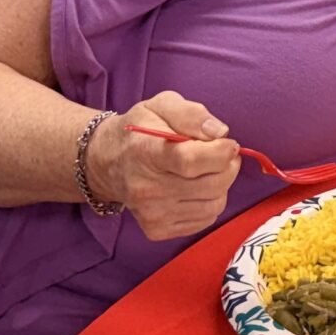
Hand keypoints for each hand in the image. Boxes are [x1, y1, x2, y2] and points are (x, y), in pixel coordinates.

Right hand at [88, 91, 240, 240]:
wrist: (106, 162)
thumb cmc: (140, 129)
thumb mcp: (161, 105)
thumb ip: (192, 114)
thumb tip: (220, 132)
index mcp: (146, 153)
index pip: (190, 161)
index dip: (220, 153)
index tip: (229, 144)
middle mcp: (146, 188)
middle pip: (211, 185)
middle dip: (229, 166)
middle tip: (224, 154)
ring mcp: (152, 213)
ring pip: (214, 205)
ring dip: (222, 185)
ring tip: (209, 170)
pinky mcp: (157, 229)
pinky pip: (205, 219)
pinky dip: (210, 202)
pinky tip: (197, 188)